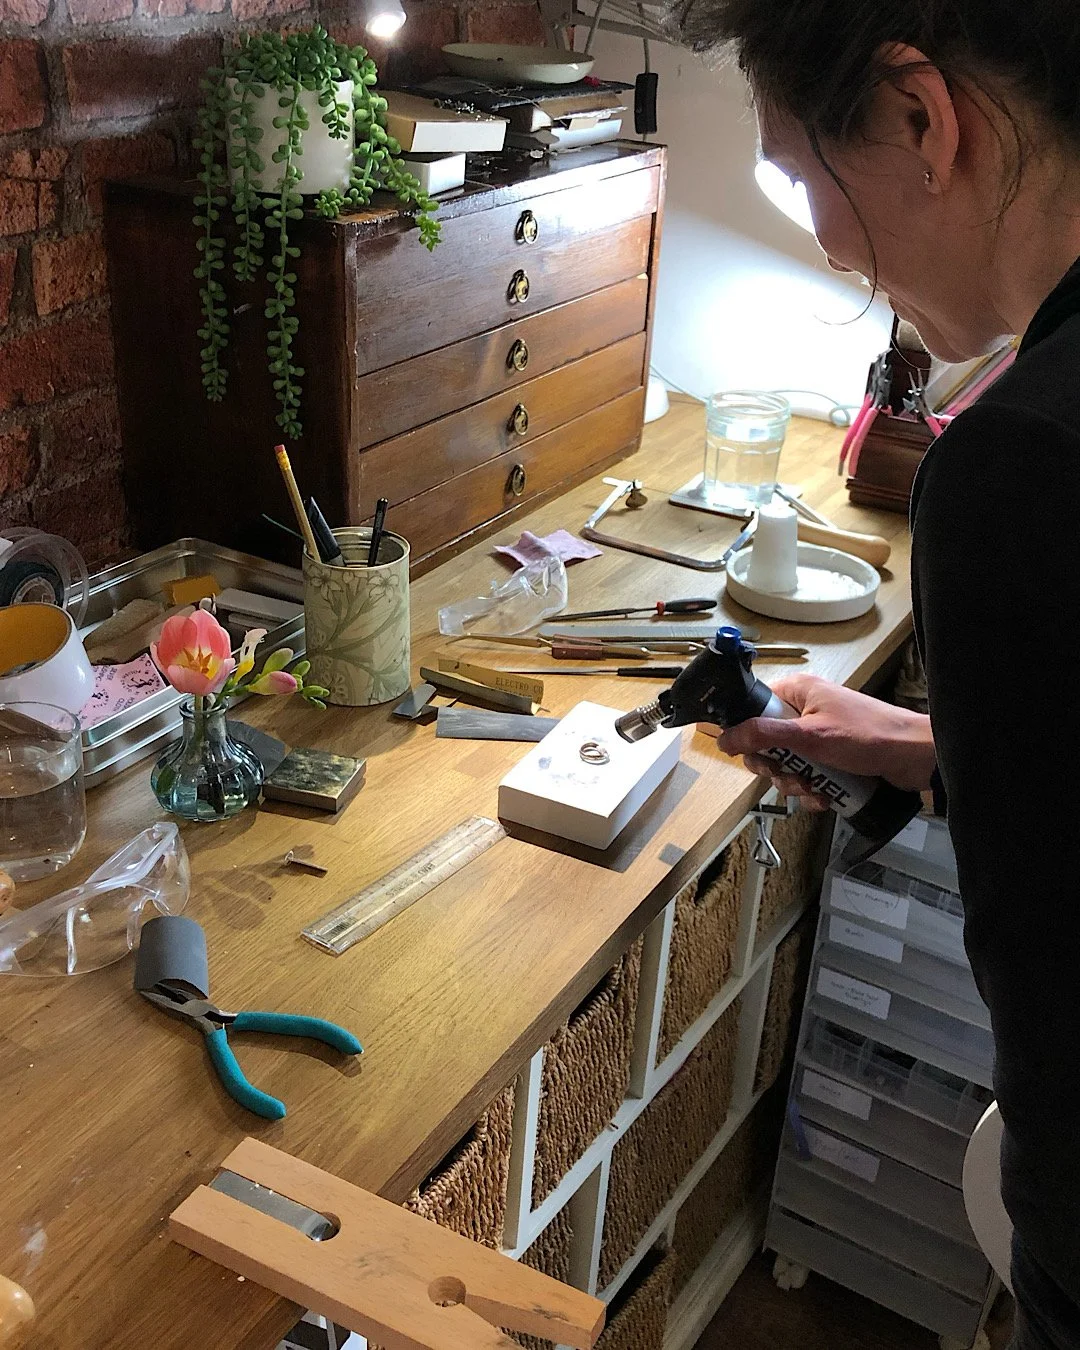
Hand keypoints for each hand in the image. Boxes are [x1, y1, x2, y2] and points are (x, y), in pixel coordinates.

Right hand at [706, 674, 935, 804]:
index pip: (753, 708)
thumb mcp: (810, 736)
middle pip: (767, 743)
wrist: (914, 757)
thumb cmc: (866, 736)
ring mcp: (819, 736)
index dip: (748, 734)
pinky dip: (812, 791)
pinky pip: (807, 777)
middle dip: (776, 767)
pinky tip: (825, 798)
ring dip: (795, 783)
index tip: (754, 755)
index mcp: (797, 692)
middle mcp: (805, 711)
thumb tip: (723, 739)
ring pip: (787, 765)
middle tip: (788, 774)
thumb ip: (764, 736)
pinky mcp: (833, 759)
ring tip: (814, 788)